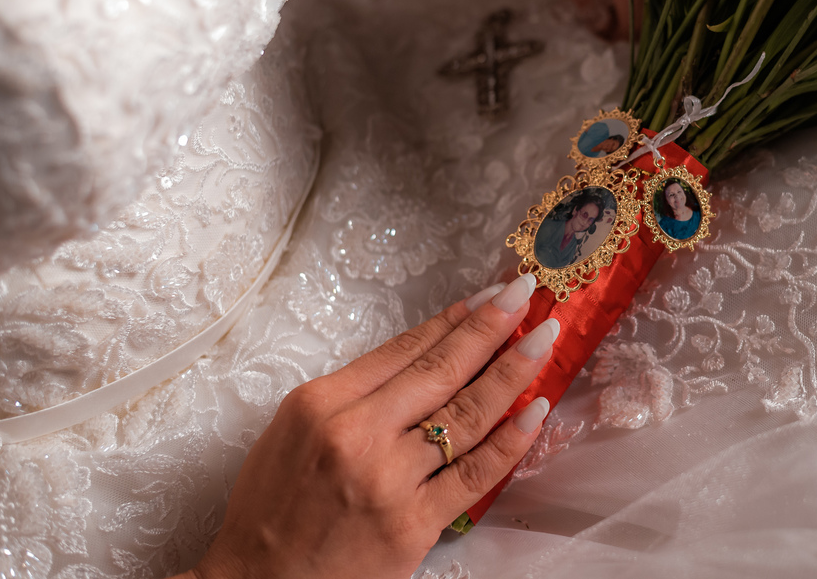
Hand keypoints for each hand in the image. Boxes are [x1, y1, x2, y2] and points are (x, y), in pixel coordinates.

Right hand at [182, 274, 554, 578]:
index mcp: (323, 402)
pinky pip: (475, 474)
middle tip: (526, 293)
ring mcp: (390, 479)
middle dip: (491, 327)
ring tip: (545, 339)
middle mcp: (358, 434)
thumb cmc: (271, 506)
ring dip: (512, 371)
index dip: (454, 319)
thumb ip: (355, 393)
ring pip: (466, 414)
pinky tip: (537, 409)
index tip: (489, 294)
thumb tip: (423, 356)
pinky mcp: (413, 523)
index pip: (404, 349)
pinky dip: (511, 440)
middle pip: (441, 370)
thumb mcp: (294, 429)